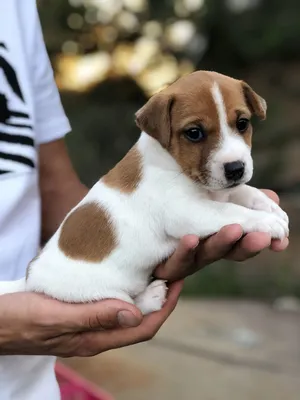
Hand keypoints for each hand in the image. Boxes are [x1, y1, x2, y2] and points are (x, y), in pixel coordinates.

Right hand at [0, 280, 182, 356]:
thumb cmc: (19, 319)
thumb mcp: (55, 316)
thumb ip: (93, 315)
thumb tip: (135, 314)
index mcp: (94, 339)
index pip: (142, 328)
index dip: (164, 308)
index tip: (177, 283)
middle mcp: (95, 335)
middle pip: (139, 320)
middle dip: (160, 299)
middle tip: (172, 271)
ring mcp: (87, 325)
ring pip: (126, 312)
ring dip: (144, 294)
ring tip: (155, 270)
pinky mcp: (78, 314)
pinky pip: (110, 304)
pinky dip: (124, 290)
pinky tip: (125, 274)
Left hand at [155, 190, 288, 280]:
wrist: (142, 226)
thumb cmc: (182, 212)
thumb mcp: (216, 203)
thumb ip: (244, 202)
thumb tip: (274, 198)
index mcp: (221, 236)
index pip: (247, 239)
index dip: (265, 239)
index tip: (281, 239)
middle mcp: (206, 249)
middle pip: (230, 251)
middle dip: (247, 244)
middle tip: (262, 237)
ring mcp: (186, 256)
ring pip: (205, 255)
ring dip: (220, 243)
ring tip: (232, 229)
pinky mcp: (166, 263)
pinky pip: (175, 261)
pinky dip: (185, 250)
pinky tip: (190, 238)